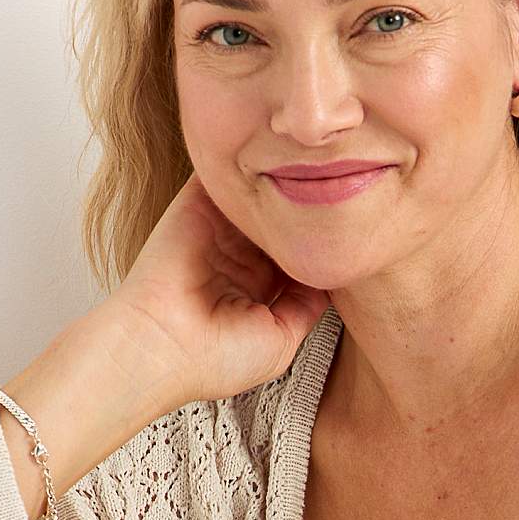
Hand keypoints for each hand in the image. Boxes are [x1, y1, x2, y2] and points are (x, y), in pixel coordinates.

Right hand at [100, 171, 333, 416]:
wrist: (159, 344)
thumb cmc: (214, 358)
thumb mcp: (281, 342)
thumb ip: (307, 307)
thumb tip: (335, 279)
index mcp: (258, 288)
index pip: (299, 256)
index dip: (324, 247)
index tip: (359, 235)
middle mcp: (239, 256)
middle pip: (285, 224)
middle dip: (313, 213)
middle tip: (352, 198)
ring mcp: (219, 228)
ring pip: (264, 199)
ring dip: (290, 184)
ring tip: (328, 171)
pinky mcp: (197, 203)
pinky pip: (230, 177)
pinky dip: (252, 165)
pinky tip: (287, 160)